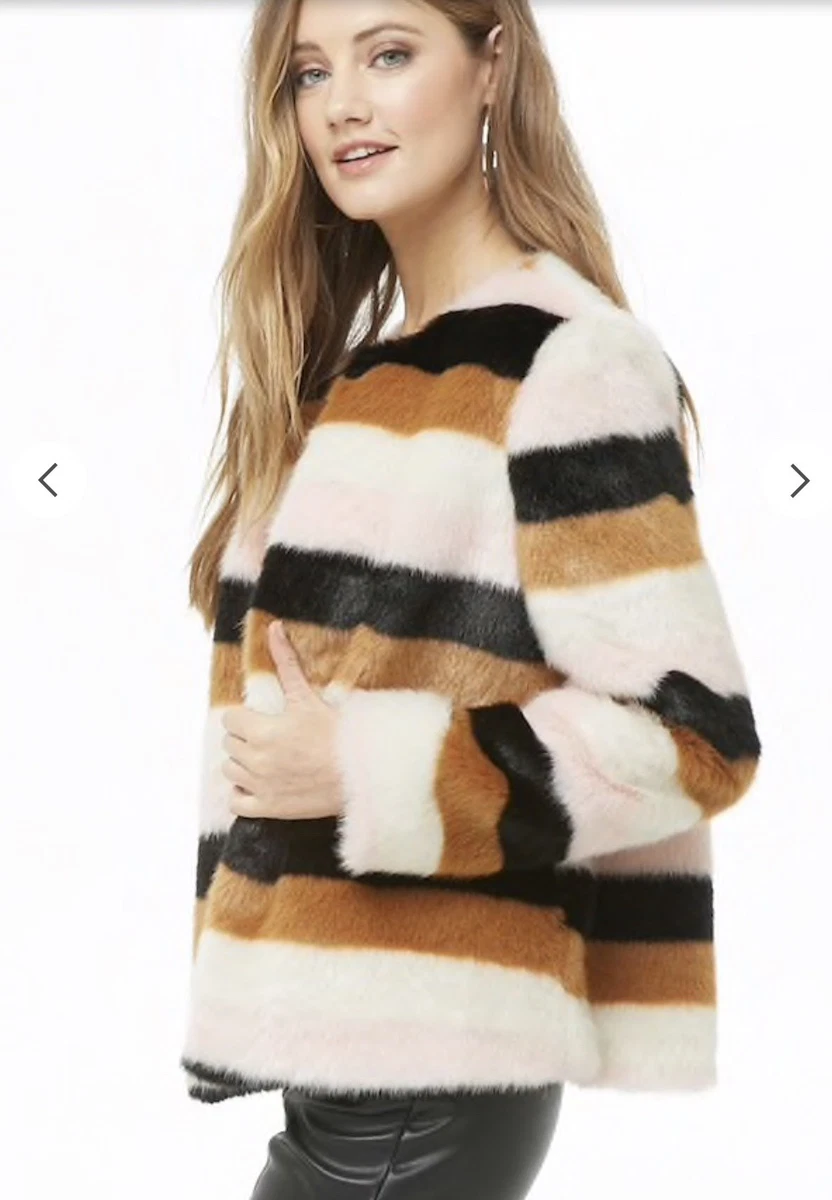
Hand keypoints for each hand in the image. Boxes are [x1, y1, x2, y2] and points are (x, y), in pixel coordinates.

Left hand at [221, 620, 344, 819]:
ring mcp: (261, 786)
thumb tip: (273, 627)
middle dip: (244, 739)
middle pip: (229, 745)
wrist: (360, 772)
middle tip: (268, 737)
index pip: (229, 721)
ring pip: (230, 771)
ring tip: (265, 759)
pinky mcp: (269, 808)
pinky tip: (258, 784)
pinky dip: (242, 794)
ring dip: (242, 764)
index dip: (244, 718)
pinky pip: (236, 803)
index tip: (261, 720)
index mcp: (262, 731)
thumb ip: (286, 662)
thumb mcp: (308, 696)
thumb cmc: (336, 733)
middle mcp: (256, 759)